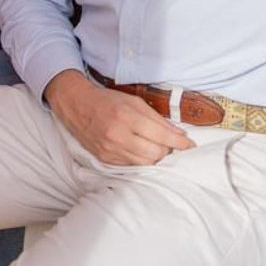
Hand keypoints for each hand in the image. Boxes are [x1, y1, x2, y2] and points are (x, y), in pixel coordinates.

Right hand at [45, 70, 194, 165]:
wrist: (76, 105)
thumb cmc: (107, 100)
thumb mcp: (133, 101)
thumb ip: (156, 118)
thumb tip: (178, 134)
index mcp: (127, 117)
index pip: (161, 136)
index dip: (179, 143)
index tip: (189, 145)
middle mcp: (118, 136)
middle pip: (155, 154)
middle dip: (167, 150)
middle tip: (169, 143)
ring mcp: (110, 150)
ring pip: (145, 163)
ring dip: (155, 157)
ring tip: (155, 147)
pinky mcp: (105, 159)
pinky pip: (131, 165)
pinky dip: (140, 160)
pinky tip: (139, 150)